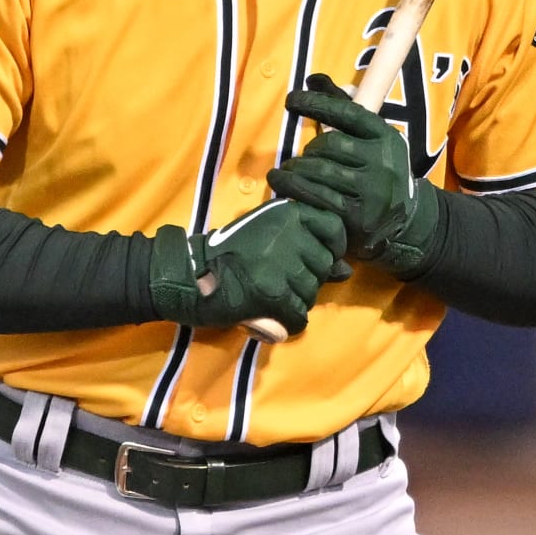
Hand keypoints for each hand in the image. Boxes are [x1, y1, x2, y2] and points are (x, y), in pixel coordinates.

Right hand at [149, 199, 349, 339]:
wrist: (189, 273)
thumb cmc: (229, 255)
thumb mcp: (269, 235)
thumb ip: (308, 246)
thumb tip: (346, 271)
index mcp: (289, 212)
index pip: (335, 228)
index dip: (332, 249)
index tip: (314, 260)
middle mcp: (290, 232)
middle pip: (324, 267)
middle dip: (306, 281)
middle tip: (277, 282)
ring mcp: (282, 262)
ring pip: (311, 293)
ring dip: (293, 303)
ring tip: (268, 298)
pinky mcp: (272, 291)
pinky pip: (298, 315)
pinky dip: (286, 323)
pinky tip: (268, 316)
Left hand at [267, 73, 438, 266]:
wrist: (404, 221)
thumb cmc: (377, 172)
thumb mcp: (371, 139)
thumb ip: (343, 109)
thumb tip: (314, 79)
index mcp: (385, 137)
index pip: (348, 113)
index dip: (316, 104)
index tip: (291, 100)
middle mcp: (381, 162)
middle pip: (329, 144)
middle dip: (308, 150)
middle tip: (299, 159)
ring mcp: (371, 191)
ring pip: (319, 170)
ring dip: (296, 170)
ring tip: (285, 173)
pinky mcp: (357, 217)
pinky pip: (317, 197)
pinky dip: (295, 190)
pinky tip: (283, 187)